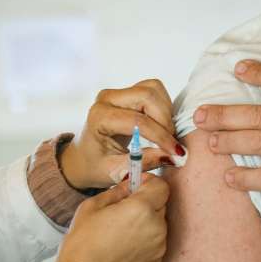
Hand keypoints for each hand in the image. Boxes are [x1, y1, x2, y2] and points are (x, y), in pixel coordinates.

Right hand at [56, 173, 169, 261]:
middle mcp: (156, 227)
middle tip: (124, 208)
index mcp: (141, 209)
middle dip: (146, 201)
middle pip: (161, 203)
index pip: (161, 186)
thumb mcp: (92, 206)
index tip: (137, 185)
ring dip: (146, 221)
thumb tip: (129, 185)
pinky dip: (145, 238)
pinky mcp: (156, 261)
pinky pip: (156, 241)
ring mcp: (158, 246)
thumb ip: (117, 191)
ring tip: (122, 229)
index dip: (149, 182)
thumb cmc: (83, 243)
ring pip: (159, 223)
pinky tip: (125, 243)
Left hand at [60, 79, 185, 188]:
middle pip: (148, 96)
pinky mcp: (128, 92)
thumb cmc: (95, 166)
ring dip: (166, 112)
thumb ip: (144, 163)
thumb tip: (172, 156)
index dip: (161, 136)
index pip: (138, 121)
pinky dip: (164, 107)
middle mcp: (107, 99)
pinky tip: (161, 126)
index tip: (175, 152)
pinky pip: (154, 91)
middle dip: (165, 120)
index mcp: (99, 118)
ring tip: (166, 135)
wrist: (84, 158)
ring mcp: (117, 93)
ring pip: (153, 89)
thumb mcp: (117, 172)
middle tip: (171, 143)